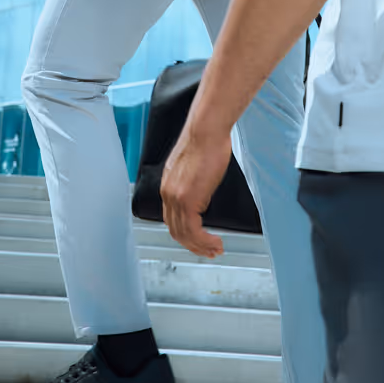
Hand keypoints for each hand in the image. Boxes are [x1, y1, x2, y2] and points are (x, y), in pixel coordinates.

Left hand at [161, 120, 231, 258]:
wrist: (206, 131)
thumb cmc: (205, 141)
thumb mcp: (194, 167)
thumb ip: (193, 183)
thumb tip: (202, 194)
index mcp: (168, 186)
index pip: (172, 219)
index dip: (186, 234)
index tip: (199, 240)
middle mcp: (167, 194)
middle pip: (176, 231)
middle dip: (194, 245)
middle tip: (209, 251)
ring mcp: (176, 198)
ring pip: (184, 234)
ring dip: (201, 246)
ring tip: (215, 250)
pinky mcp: (187, 200)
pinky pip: (194, 230)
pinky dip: (205, 240)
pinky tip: (216, 241)